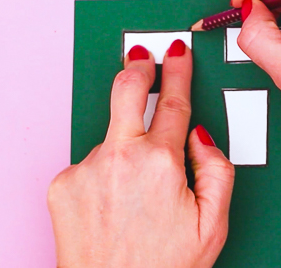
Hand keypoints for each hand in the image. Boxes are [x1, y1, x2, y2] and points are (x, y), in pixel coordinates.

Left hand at [47, 41, 234, 266]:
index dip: (178, 72)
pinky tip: (111, 205)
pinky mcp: (63, 183)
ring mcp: (87, 168)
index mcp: (160, 164)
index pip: (174, 104)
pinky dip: (103, 175)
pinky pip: (90, 164)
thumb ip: (217, 171)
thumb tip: (201, 138)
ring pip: (111, 138)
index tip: (177, 54)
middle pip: (127, 91)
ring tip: (132, 196)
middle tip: (143, 57)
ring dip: (124, 150)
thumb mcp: (212, 225)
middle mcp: (119, 158)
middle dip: (138, 68)